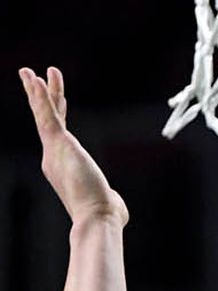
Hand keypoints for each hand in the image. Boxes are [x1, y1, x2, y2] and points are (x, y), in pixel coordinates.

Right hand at [19, 66, 127, 227]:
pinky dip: (41, 98)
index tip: (58, 97)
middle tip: (34, 77)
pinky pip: (48, 116)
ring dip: (37, 92)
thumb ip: (108, 196)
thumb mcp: (107, 200)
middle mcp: (53, 157)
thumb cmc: (104, 214)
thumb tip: (116, 203)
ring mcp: (54, 150)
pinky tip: (36, 80)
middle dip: (41, 97)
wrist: (96, 218)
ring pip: (43, 115)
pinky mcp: (59, 145)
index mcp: (61, 166)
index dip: (56, 112)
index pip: (58, 133)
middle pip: (45, 120)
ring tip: (29, 72)